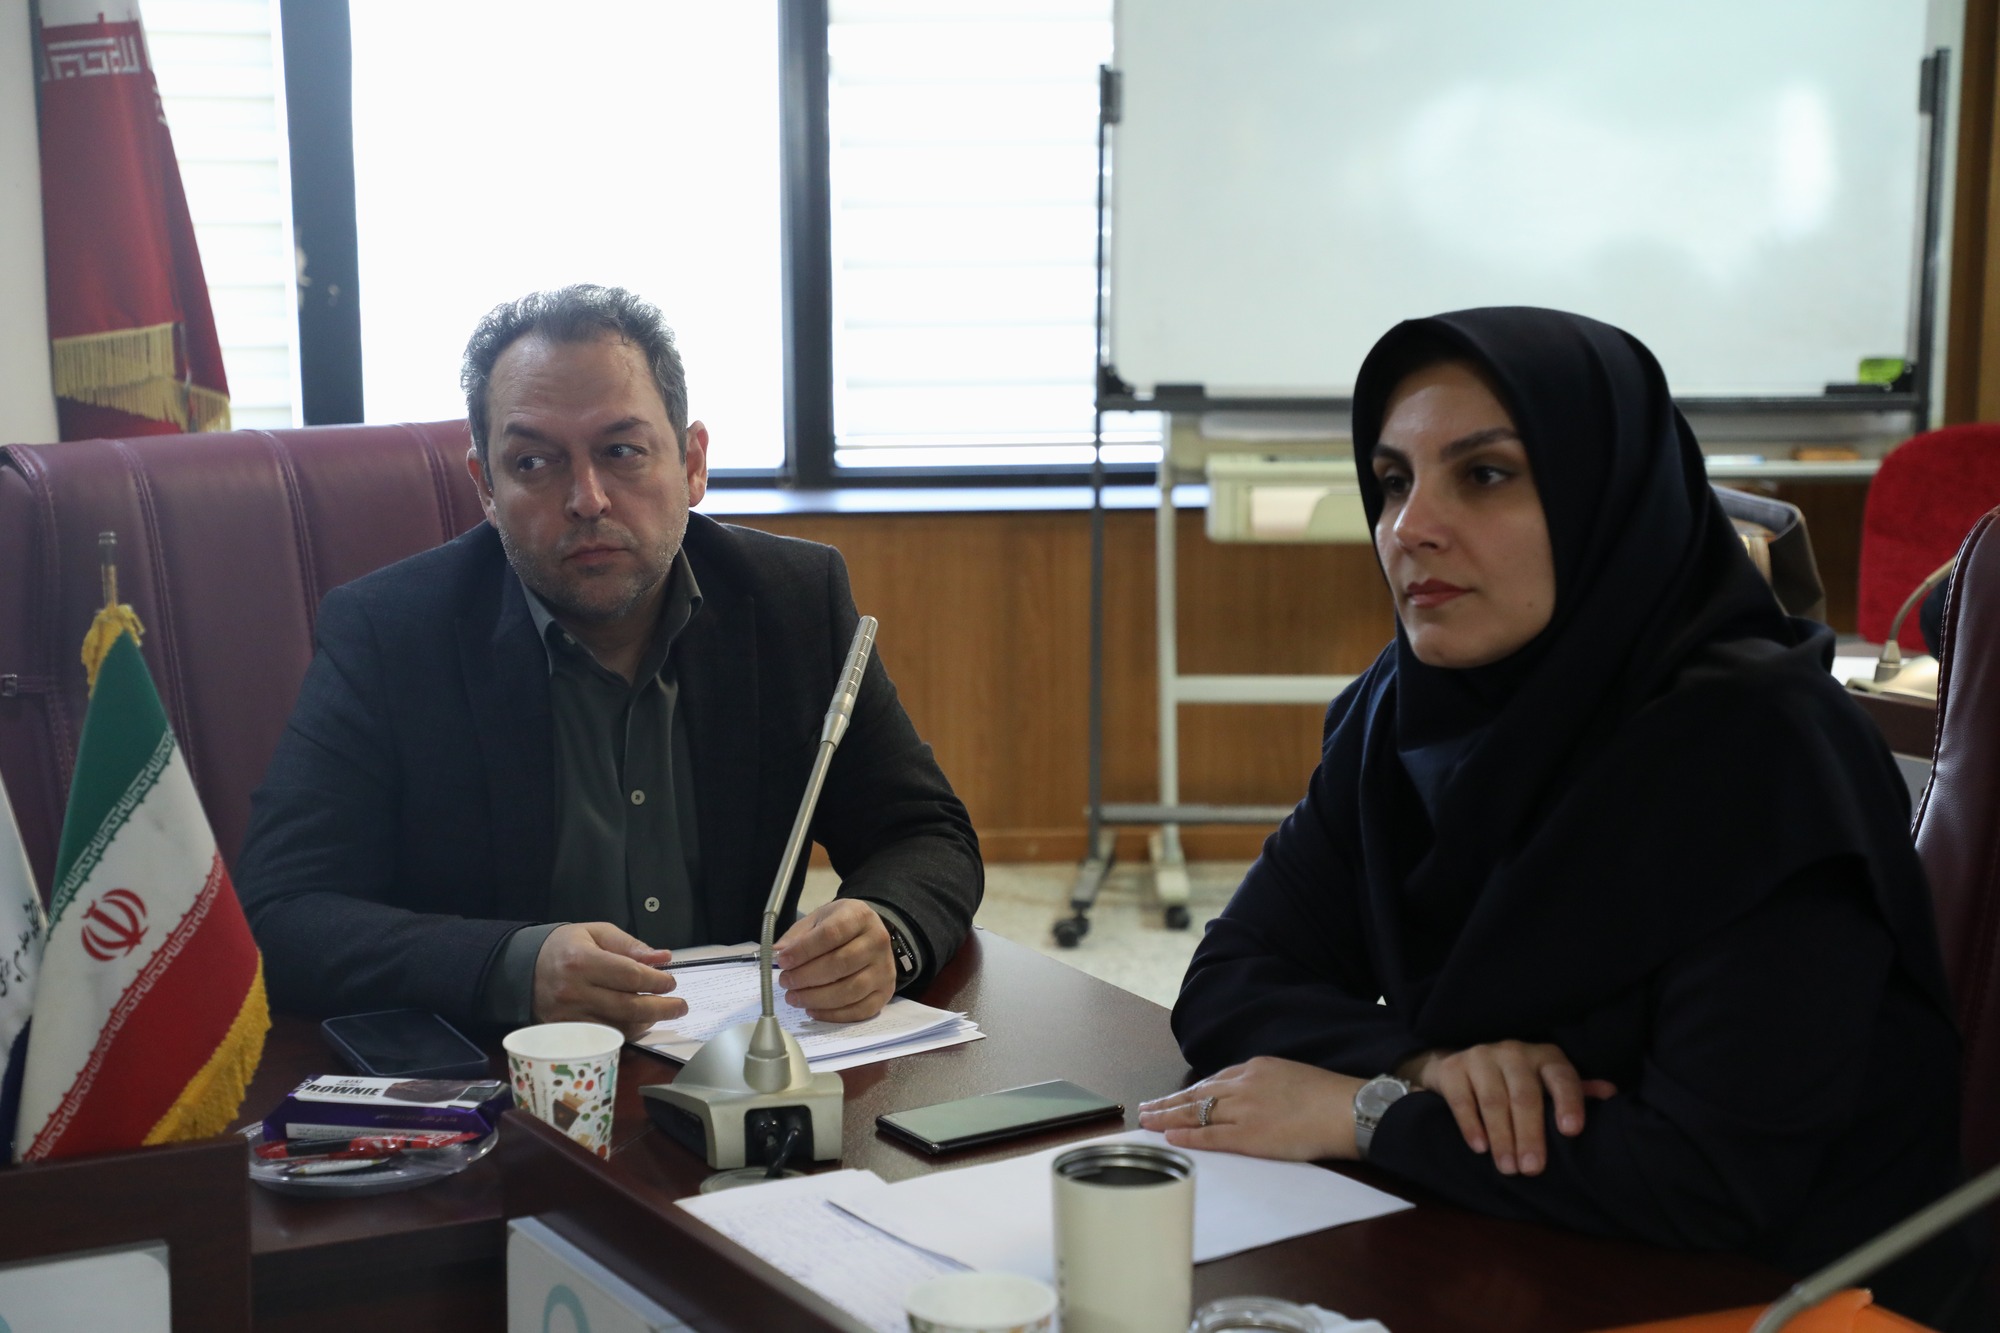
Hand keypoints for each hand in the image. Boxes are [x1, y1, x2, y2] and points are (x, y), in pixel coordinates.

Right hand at [532, 922, 684, 1039]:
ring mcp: (567, 1017)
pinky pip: (604, 1037)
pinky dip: (626, 1032)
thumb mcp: (596, 933)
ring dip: (646, 1022)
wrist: (521, 969)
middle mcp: (573, 991)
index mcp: (581, 961)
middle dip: (662, 1008)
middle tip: (680, 1006)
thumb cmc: (564, 947)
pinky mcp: (564, 1033)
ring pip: (618, 1027)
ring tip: (662, 1012)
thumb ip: (630, 945)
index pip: (630, 976)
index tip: (671, 982)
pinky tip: (639, 1023)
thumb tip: (662, 958)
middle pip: (628, 1007)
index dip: (656, 981)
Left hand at [774, 900, 894, 1021]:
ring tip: (794, 997)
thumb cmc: (839, 926)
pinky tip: (812, 1009)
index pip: (831, 934)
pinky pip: (860, 1010)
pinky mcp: (886, 992)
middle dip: (807, 976)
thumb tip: (776, 953)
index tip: (783, 961)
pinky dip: (833, 1014)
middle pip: (841, 964)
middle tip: (785, 982)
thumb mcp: (819, 919)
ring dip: (817, 998)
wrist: (869, 935)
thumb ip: (798, 935)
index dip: (804, 950)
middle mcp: (878, 942)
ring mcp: (885, 969)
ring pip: (850, 990)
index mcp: (860, 916)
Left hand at [1136, 1057, 1366, 1160]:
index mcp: (1257, 1068)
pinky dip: (1187, 1136)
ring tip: (1147, 1123)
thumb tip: (1259, 1098)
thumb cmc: (1331, 1097)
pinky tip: (1169, 1137)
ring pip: (1196, 1112)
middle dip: (1169, 1102)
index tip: (1176, 1098)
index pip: (1215, 1080)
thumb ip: (1270, 1084)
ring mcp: (1244, 1109)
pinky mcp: (1249, 1135)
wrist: (1349, 1109)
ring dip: (1168, 1117)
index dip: (1192, 1091)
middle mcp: (1245, 1084)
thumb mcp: (1294, 1076)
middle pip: (1197, 1094)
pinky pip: (1210, 1135)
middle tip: (1146, 1108)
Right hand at [1397, 1042, 1615, 1175]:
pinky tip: (1479, 1147)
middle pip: (1525, 1095)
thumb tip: (1612, 1095)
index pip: (1562, 1078)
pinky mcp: (1453, 1068)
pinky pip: (1461, 1099)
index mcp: (1545, 1057)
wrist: (1461, 1062)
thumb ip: (1577, 1091)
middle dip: (1529, 1134)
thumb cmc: (1517, 1080)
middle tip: (1532, 1169)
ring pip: (1493, 1100)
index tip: (1571, 1131)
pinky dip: (1471, 1125)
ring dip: (1501, 1137)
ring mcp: (1481, 1057)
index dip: (1568, 1103)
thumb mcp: (1548, 1082)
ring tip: (1507, 1168)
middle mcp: (1514, 1052)